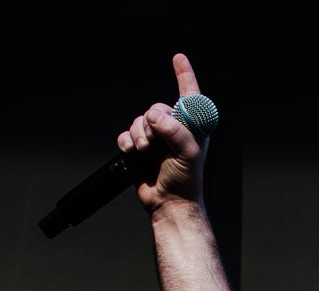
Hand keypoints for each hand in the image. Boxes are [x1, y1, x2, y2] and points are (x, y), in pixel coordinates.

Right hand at [117, 52, 207, 212]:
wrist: (168, 203)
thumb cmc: (186, 182)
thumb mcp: (189, 154)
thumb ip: (176, 131)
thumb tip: (154, 116)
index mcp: (192, 128)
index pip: (189, 96)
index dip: (184, 76)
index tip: (179, 58)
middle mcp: (173, 130)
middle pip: (156, 108)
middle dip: (151, 123)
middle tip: (154, 143)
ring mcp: (156, 140)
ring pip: (139, 121)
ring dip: (138, 134)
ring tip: (143, 151)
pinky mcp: (139, 149)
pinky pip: (126, 134)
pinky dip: (126, 141)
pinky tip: (132, 152)